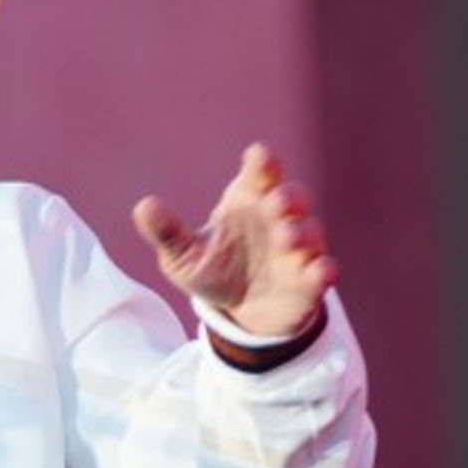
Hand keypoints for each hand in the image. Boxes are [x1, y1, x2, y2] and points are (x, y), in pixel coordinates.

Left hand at [132, 142, 337, 336]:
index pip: (260, 174)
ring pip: (309, 233)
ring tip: (287, 238)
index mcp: (247, 202)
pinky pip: (322, 271)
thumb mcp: (183, 256)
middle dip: (287, 198)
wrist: (241, 311)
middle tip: (276, 201)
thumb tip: (144, 207)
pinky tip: (321, 271)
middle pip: (291, 199)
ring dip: (301, 233)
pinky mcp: (309, 280)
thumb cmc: (214, 269)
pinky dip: (323, 270)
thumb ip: (168, 232)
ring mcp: (299, 249)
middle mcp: (279, 219)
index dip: (263, 164)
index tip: (260, 155)